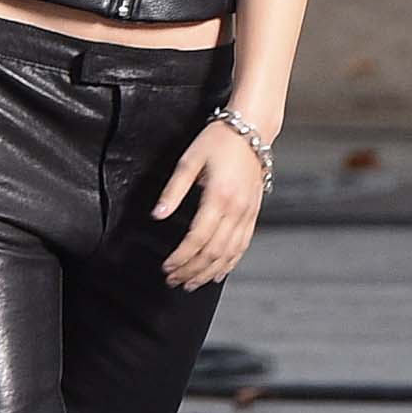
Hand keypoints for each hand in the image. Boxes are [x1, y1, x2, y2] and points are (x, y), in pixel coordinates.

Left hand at [156, 119, 264, 289]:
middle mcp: (236, 209)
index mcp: (218, 196)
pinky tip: (219, 272)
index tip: (167, 267)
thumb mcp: (189, 160)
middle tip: (174, 281)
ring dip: (209, 272)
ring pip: (229, 254)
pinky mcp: (254, 213)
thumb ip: (173, 190)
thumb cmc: (219, 140)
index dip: (181, 257)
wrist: (252, 129)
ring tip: (192, 283)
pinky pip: (243, 245)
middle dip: (192, 270)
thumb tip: (158, 214)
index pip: (197, 238)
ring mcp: (248, 213)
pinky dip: (230, 263)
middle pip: (213, 252)